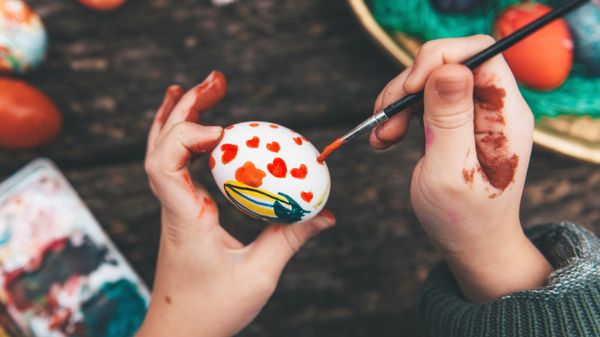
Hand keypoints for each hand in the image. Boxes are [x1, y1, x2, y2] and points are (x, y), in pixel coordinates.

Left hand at [137, 71, 335, 336]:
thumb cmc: (211, 310)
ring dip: (180, 116)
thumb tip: (325, 213)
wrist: (179, 332)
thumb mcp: (259, 276)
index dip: (187, 135)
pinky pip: (175, 166)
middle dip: (187, 107)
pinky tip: (203, 130)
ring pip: (162, 150)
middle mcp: (172, 206)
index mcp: (184, 218)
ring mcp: (173, 208)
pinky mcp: (181, 212)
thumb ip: (291, 239)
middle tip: (216, 81)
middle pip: (161, 144)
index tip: (225, 131)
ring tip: (202, 89)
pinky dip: (185, 140)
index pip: (163, 163)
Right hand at [371, 35, 551, 301]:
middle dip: (409, 86)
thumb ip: (450, 120)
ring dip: (397, 102)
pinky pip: (423, 100)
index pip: (480, 54)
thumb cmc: (465, 218)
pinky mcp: (455, 122)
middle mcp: (493, 107)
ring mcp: (473, 113)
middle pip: (448, 63)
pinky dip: (398, 114)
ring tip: (381, 137)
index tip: (410, 90)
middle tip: (385, 121)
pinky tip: (385, 138)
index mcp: (505, 115)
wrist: (472, 244)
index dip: (441, 58)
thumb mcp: (451, 172)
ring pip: (430, 79)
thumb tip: (449, 69)